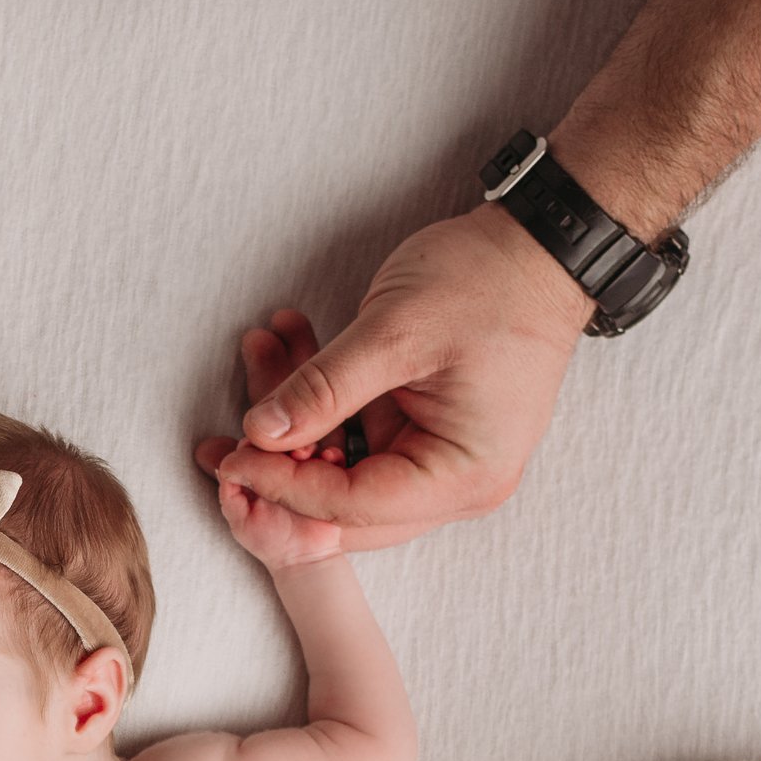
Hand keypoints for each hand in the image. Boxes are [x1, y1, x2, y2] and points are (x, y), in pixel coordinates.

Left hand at [195, 204, 596, 545]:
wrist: (538, 245)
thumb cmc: (487, 280)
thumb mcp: (397, 330)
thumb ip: (324, 388)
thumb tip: (258, 434)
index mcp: (464, 475)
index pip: (353, 506)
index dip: (284, 486)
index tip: (229, 458)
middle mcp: (461, 487)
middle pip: (348, 515)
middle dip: (282, 483)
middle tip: (221, 451)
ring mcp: (447, 468)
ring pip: (346, 484)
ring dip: (294, 448)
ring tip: (242, 401)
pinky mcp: (430, 441)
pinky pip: (361, 450)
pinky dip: (319, 423)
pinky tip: (278, 379)